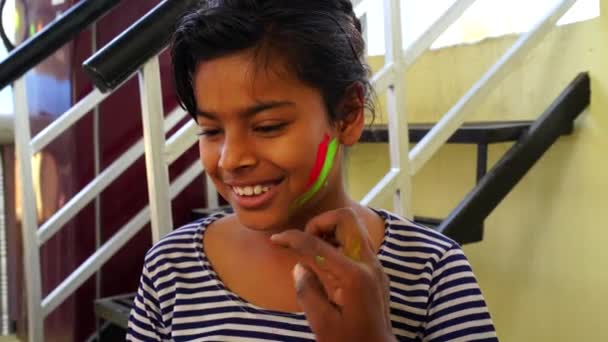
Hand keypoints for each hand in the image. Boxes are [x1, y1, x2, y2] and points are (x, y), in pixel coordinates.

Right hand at [270, 208, 395, 341]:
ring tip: (313, 253)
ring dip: (330, 231)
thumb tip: (300, 267)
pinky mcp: (376, 270)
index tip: (276, 239)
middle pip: (346, 218)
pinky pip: (356, 242)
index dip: (293, 238)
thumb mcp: (322, 323)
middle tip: (306, 243)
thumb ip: (307, 291)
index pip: (318, 244)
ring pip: (353, 227)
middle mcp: (369, 263)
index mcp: (354, 276)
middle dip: (320, 223)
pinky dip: (338, 243)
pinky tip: (326, 263)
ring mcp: (376, 265)